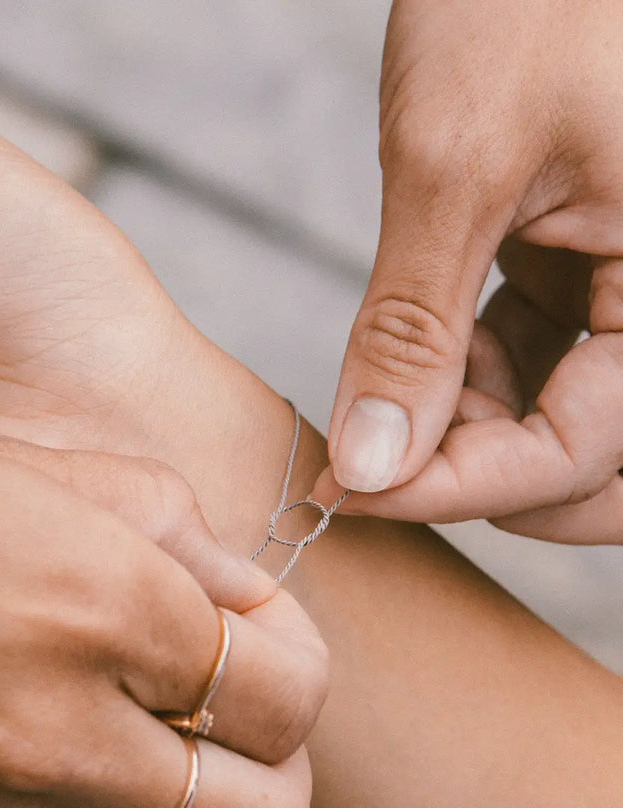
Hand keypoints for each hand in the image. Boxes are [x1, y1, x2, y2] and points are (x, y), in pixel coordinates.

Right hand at [0, 371, 322, 807]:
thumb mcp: (26, 460)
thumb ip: (168, 528)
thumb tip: (247, 599)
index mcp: (104, 604)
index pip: (292, 693)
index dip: (292, 663)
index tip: (249, 642)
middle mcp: (56, 729)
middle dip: (273, 775)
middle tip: (226, 729)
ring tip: (150, 791)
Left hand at [323, 0, 622, 542]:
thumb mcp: (454, 169)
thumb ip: (413, 332)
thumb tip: (372, 464)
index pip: (586, 448)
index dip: (466, 484)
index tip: (357, 490)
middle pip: (602, 460)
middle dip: (489, 477)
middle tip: (381, 463)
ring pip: (567, 422)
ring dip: (473, 435)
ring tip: (385, 399)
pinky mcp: (585, 270)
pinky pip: (543, 367)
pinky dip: (472, 384)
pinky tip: (416, 359)